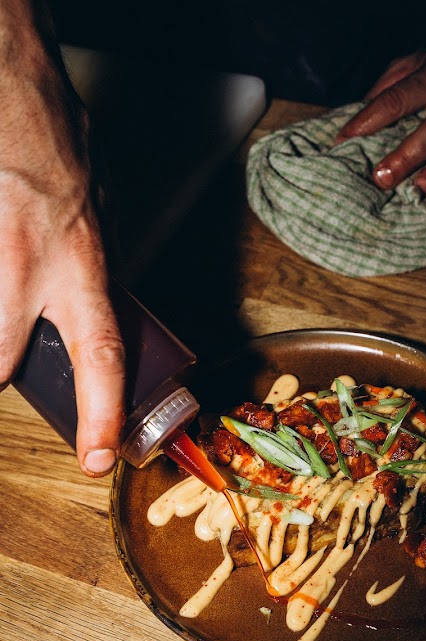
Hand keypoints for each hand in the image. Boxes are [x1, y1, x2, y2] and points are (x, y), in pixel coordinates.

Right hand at [0, 2, 124, 475]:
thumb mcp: (101, 215)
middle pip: (1, 362)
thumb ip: (94, 271)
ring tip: (14, 280)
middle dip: (0, 375)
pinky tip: (4, 257)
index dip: (100, 415)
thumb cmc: (57, 141)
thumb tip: (95, 312)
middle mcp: (29, 268)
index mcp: (81, 264)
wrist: (8, 84)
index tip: (95, 458)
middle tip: (7, 369)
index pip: (102, 356)